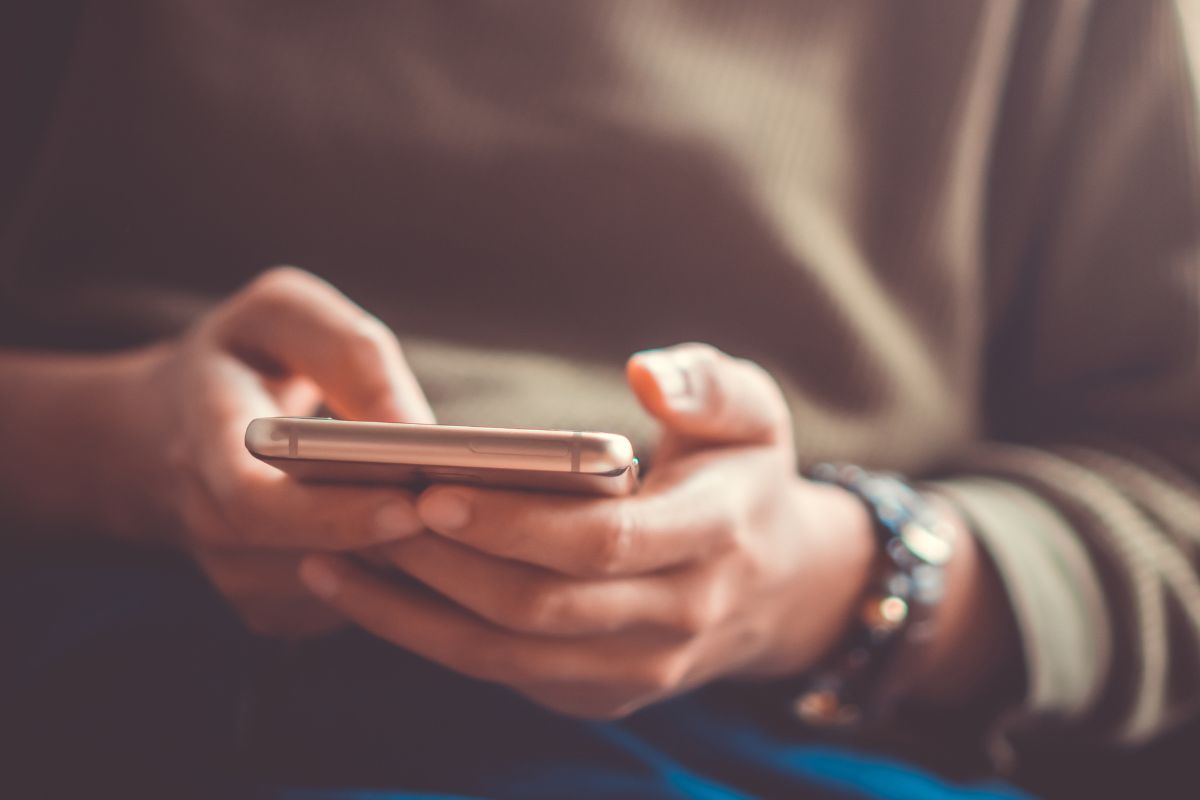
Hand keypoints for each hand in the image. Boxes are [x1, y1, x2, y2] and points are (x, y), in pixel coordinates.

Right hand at [123, 267, 432, 637]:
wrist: (161, 432)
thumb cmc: (240, 358)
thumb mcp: (279, 314)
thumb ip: (347, 354)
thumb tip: (416, 428)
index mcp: (200, 438)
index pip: (257, 500)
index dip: (334, 511)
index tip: (410, 501)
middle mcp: (208, 521)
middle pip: (307, 556)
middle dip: (394, 540)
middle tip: (469, 520)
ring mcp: (235, 576)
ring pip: (340, 590)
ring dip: (407, 565)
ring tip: (471, 526)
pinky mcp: (268, 607)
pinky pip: (349, 607)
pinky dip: (401, 580)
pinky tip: (442, 541)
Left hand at [299, 343, 876, 716]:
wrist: (777, 585)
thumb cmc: (744, 476)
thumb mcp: (754, 410)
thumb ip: (706, 382)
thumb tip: (644, 374)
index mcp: (714, 536)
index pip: (602, 542)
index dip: (513, 522)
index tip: (430, 489)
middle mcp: (678, 617)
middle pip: (539, 607)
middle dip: (441, 565)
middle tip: (359, 513)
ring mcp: (639, 668)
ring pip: (508, 656)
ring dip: (413, 615)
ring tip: (331, 559)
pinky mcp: (601, 693)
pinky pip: (504, 675)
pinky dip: (431, 639)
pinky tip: (372, 594)